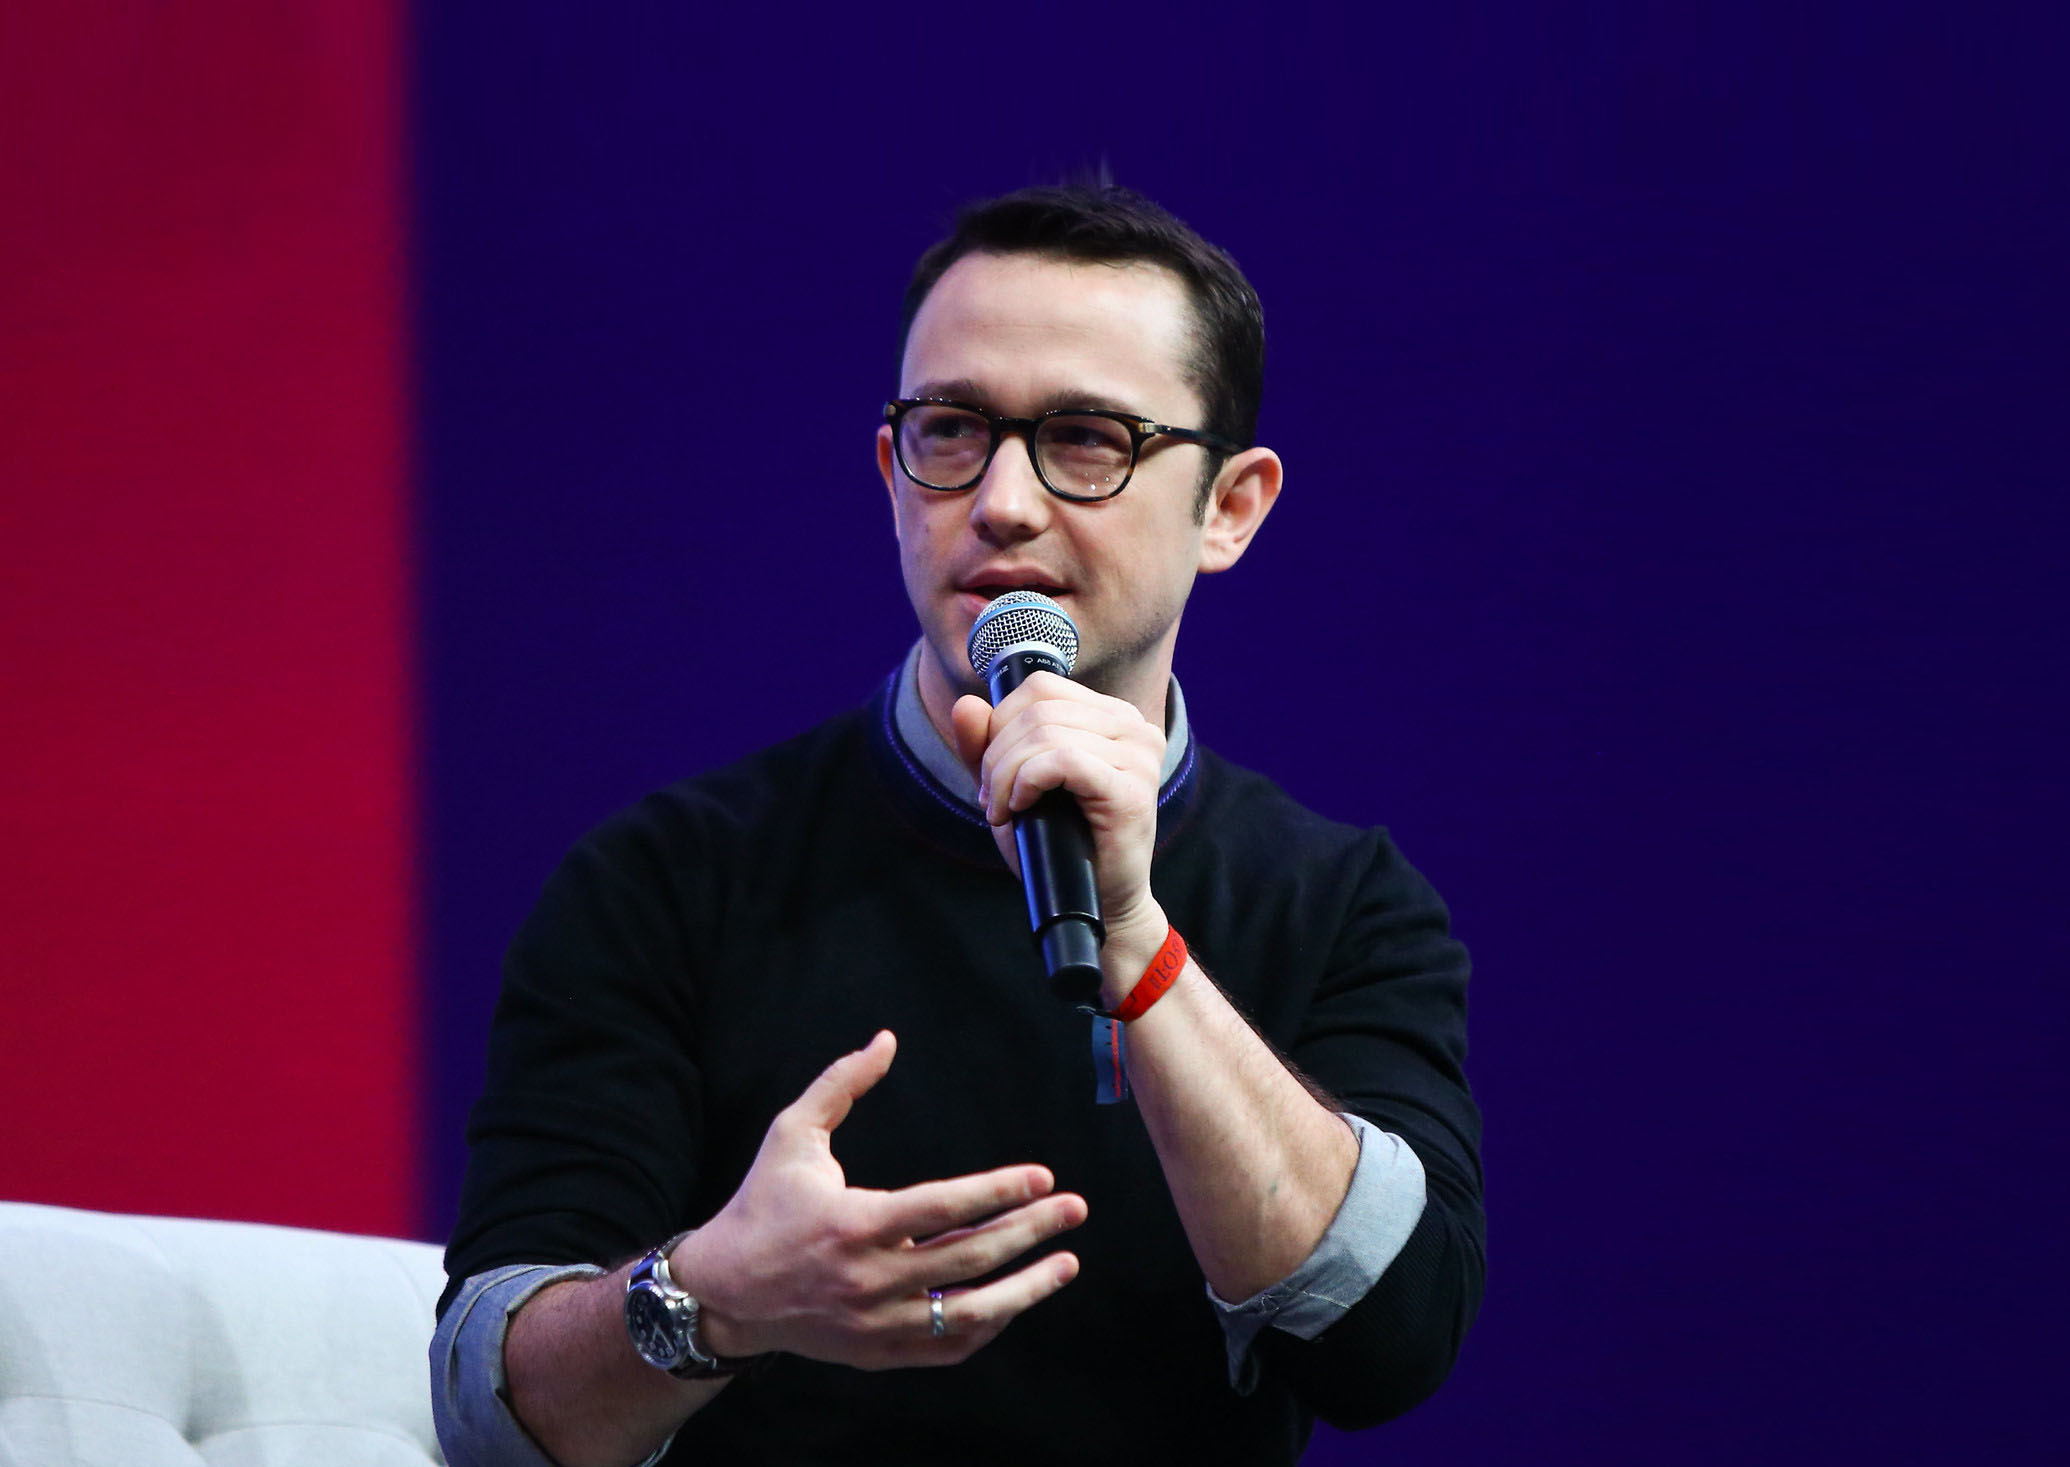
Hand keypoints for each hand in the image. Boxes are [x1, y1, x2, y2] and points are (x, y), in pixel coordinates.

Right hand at [678, 1032, 1085, 1368]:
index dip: (998, 1192)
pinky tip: (1015, 1299)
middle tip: (1075, 1209)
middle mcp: (870, 1278)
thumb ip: (840, 1084)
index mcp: (855, 1222)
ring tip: (1066, 1264)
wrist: (723, 1293)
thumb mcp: (791, 1135)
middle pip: (969, 1258)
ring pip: (967, 1313)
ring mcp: (876, 1322)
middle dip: (1031, 1232)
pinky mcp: (876, 1353)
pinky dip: (985, 1326)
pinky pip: (945, 1347)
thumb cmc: (763, 1205)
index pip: (943, 1208)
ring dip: (1025, 1290)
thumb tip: (886, 1039)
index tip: (1043, 1176)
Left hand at [950, 673, 1165, 942]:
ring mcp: (1139, 755)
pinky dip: (1027, 781)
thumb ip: (987, 746)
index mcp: (1112, 716)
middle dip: (998, 754)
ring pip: (1046, 733)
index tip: (993, 772)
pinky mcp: (1131, 789)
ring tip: (1003, 809)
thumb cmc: (1059, 846)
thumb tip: (965, 703)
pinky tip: (1021, 807)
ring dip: (1007, 773)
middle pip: (1039, 709)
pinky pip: (1063, 760)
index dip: (1001, 722)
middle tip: (992, 799)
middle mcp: (1134, 726)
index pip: (1042, 686)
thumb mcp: (1013, 787)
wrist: (1101, 904)